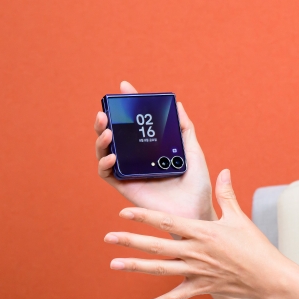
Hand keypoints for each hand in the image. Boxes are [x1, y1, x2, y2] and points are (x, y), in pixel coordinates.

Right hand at [94, 81, 215, 220]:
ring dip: (102, 139)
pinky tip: (111, 156)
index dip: (129, 105)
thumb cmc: (197, 185)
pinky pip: (107, 174)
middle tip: (105, 110)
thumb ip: (185, 130)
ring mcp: (129, 172)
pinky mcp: (124, 187)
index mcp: (152, 148)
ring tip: (107, 130)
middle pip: (116, 135)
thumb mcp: (193, 152)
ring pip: (105, 151)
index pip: (137, 123)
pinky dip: (105, 163)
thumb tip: (177, 105)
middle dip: (106, 120)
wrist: (197, 211)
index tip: (124, 87)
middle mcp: (137, 158)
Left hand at [105, 170, 289, 298]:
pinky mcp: (201, 287)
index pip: (167, 222)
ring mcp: (197, 272)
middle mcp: (196, 252)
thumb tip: (224, 171)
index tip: (124, 212)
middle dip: (130, 241)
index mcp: (203, 232)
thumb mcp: (239, 218)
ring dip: (136, 266)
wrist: (269, 277)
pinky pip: (175, 297)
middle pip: (157, 246)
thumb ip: (226, 195)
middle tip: (108, 237)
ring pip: (160, 269)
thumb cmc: (255, 246)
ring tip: (114, 263)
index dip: (144, 216)